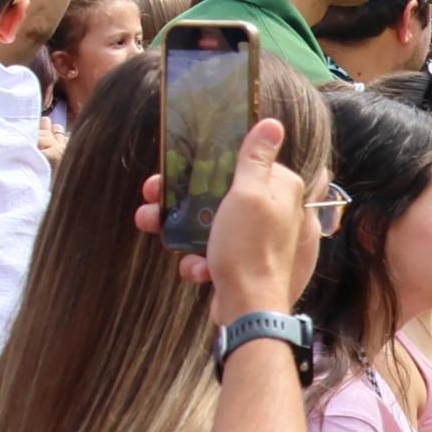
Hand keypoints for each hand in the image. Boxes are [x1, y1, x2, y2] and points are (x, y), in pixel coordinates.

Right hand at [136, 116, 316, 314]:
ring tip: (152, 228)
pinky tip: (197, 268)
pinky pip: (212, 251)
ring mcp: (256, 237)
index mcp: (280, 187)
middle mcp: (271, 210)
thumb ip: (255, 158)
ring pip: (209, 224)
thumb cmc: (249, 249)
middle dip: (182, 200)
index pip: (242, 163)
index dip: (207, 165)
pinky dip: (199, 259)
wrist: (248, 308)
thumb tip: (271, 123)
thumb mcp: (248, 194)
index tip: (174, 169)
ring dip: (182, 231)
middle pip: (219, 194)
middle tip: (151, 201)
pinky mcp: (241, 261)